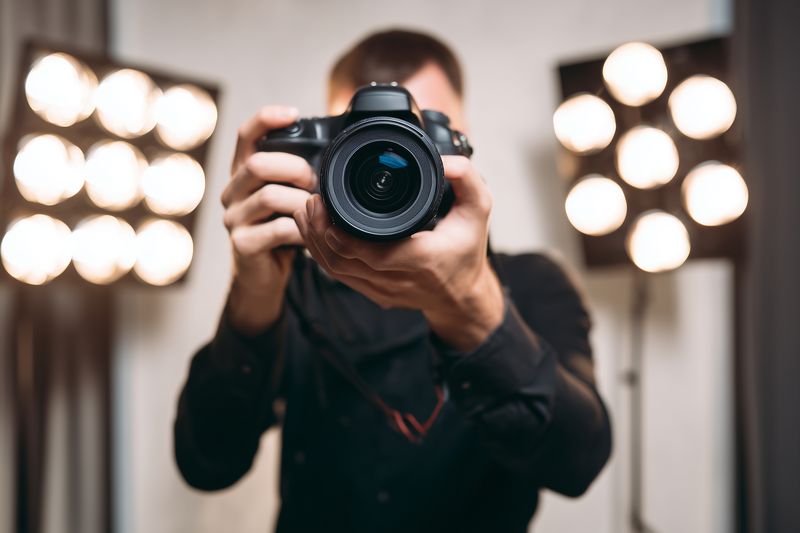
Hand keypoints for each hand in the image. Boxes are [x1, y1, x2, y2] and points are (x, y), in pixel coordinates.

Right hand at [222, 106, 315, 334]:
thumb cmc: (281, 231)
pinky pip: (278, 230)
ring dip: (302, 202)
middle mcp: (231, 191)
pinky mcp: (242, 245)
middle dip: (294, 168)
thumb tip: (336, 152)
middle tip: (316, 181)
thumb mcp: (288, 198)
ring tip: (319, 210)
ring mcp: (233, 219)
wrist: (263, 277)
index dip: (266, 119)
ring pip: (269, 197)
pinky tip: (313, 234)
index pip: (245, 136)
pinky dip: (302, 230)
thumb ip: (298, 176)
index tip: (294, 114)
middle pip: (258, 164)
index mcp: (242, 173)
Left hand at [294, 156, 503, 351]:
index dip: (343, 236)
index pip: (373, 254)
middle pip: (344, 261)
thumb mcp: (478, 210)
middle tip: (311, 201)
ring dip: (315, 242)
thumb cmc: (466, 251)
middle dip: (319, 231)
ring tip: (306, 213)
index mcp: (422, 258)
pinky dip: (322, 255)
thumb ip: (467, 180)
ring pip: (336, 271)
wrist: (462, 296)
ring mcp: (383, 290)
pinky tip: (314, 234)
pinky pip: (339, 277)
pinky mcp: (373, 294)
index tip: (326, 207)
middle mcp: (399, 279)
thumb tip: (446, 160)